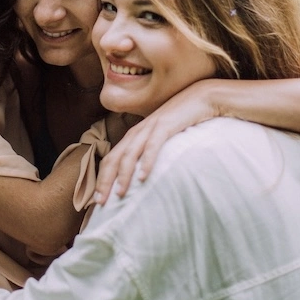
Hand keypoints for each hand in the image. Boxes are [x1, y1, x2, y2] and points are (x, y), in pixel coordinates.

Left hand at [94, 80, 218, 203]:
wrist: (201, 97)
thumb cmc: (182, 120)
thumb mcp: (162, 138)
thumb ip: (151, 151)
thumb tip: (145, 176)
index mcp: (135, 135)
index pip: (112, 158)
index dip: (102, 178)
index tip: (97, 199)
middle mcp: (138, 131)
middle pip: (114, 157)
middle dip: (105, 180)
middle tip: (100, 202)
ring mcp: (150, 127)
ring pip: (130, 153)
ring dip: (123, 174)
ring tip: (120, 194)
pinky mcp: (166, 125)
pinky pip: (153, 145)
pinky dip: (147, 161)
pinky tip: (143, 177)